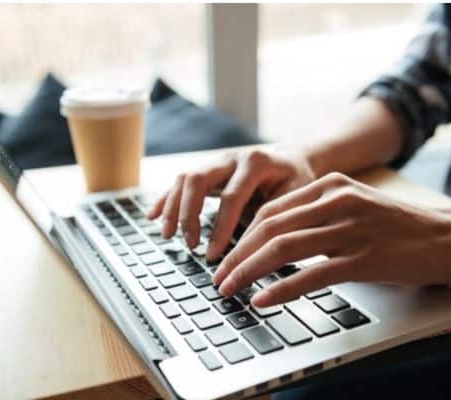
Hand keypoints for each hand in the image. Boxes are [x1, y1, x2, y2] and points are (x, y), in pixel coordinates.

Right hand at [147, 148, 315, 259]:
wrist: (294, 157)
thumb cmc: (298, 180)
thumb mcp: (297, 196)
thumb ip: (274, 216)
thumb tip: (254, 249)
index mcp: (256, 162)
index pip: (231, 197)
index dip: (220, 228)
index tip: (212, 255)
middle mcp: (231, 157)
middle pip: (197, 180)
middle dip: (188, 214)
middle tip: (188, 244)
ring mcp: (216, 161)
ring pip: (185, 178)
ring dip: (173, 207)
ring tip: (167, 236)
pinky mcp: (208, 169)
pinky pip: (180, 181)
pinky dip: (166, 199)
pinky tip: (153, 216)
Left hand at [213, 172, 450, 306]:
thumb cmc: (400, 226)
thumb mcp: (355, 206)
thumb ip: (318, 214)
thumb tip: (276, 240)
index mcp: (329, 185)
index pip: (270, 210)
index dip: (241, 235)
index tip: (226, 256)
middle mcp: (336, 201)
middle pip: (269, 226)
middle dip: (237, 254)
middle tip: (219, 277)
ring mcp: (350, 228)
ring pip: (283, 248)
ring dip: (249, 270)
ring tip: (229, 289)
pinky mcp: (365, 257)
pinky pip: (312, 273)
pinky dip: (282, 288)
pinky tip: (263, 298)